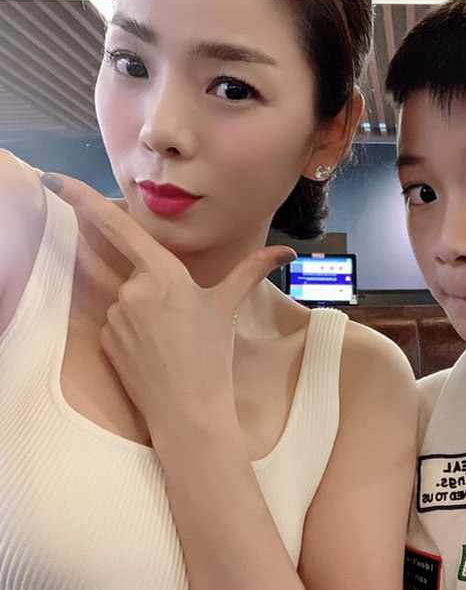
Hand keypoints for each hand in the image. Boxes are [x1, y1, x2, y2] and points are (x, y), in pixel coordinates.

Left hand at [50, 174, 295, 433]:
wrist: (189, 411)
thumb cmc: (213, 355)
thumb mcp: (229, 306)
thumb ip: (252, 270)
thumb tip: (287, 251)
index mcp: (164, 274)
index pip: (118, 228)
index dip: (81, 199)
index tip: (53, 178)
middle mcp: (133, 290)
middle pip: (139, 274)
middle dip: (157, 292)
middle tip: (182, 326)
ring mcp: (115, 316)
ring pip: (127, 301)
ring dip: (145, 314)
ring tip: (171, 343)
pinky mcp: (104, 340)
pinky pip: (117, 325)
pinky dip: (132, 333)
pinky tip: (153, 354)